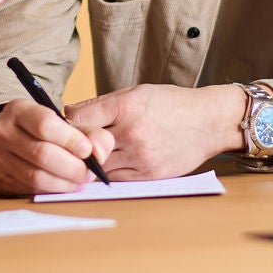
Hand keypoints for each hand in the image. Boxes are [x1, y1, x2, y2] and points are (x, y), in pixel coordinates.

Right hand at [0, 100, 116, 194]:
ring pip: (36, 177)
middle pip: (42, 154)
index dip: (71, 140)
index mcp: (18, 110)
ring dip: (65, 184)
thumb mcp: (63, 122)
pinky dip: (51, 192)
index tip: (88, 151)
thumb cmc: (41, 130)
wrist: (6, 139)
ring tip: (80, 181)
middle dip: (73, 167)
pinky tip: (63, 186)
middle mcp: (1, 132)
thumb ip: (90, 133)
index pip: (45, 125)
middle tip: (90, 172)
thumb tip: (99, 153)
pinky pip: (29, 191)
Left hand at [69, 83, 243, 180]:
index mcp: (125, 106)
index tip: (63, 127)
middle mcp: (131, 132)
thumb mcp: (136, 93)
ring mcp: (140, 157)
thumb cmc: (170, 104)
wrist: (208, 122)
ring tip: (90, 158)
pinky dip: (109, 174)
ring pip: (97, 168)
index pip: (77, 119)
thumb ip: (100, 104)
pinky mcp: (149, 175)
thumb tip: (66, 113)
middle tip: (70, 148)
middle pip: (84, 147)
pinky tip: (111, 165)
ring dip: (91, 165)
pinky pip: (116, 180)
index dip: (65, 124)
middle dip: (76, 148)